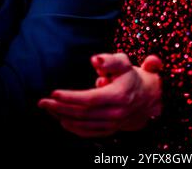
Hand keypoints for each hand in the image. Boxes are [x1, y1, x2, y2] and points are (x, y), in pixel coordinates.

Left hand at [38, 53, 162, 137]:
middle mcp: (116, 113)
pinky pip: (88, 132)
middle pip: (83, 113)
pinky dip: (73, 128)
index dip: (70, 97)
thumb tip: (95, 60)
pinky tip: (61, 120)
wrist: (148, 97)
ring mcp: (113, 124)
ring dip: (62, 117)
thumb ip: (110, 60)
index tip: (54, 92)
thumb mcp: (124, 62)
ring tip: (48, 109)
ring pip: (83, 124)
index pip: (90, 99)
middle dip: (60, 108)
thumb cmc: (131, 75)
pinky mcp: (110, 130)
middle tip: (43, 102)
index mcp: (119, 95)